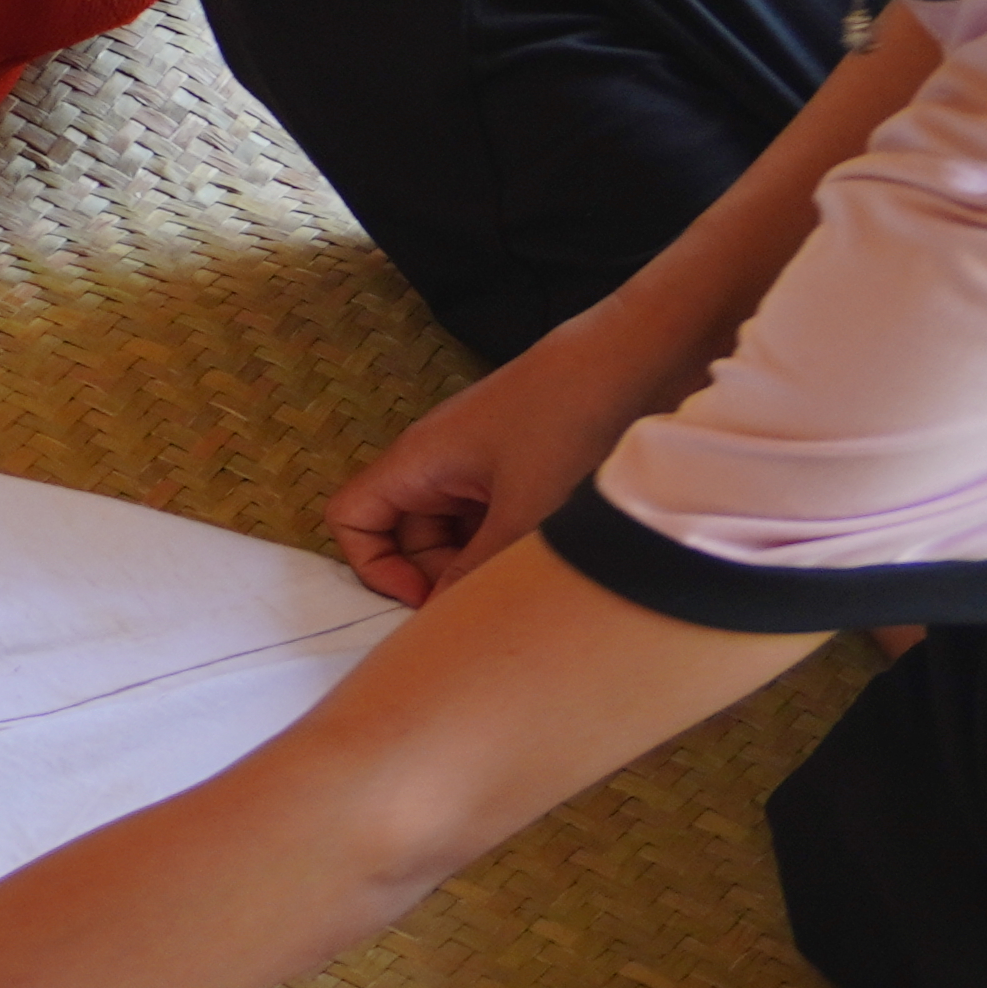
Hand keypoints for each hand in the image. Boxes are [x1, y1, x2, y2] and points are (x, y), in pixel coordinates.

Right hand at [324, 315, 675, 610]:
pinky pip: (490, 522)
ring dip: (478, 564)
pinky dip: (507, 548)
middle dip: (436, 577)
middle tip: (489, 602)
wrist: (634, 361)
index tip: (427, 602)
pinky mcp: (516, 471)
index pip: (352, 519)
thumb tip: (444, 626)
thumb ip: (477, 573)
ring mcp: (478, 467)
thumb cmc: (567, 422)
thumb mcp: (524, 511)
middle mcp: (438, 464)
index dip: (374, 568)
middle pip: (405, 536)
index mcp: (419, 462)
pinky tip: (548, 563)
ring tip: (527, 582)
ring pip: (454, 534)